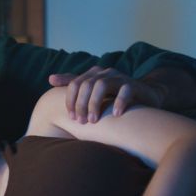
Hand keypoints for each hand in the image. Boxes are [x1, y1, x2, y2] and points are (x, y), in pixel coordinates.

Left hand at [48, 66, 165, 123]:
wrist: (146, 94)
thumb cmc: (114, 95)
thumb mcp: (92, 90)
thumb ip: (72, 83)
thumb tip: (50, 78)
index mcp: (93, 74)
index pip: (74, 83)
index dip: (70, 100)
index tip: (71, 117)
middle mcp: (105, 73)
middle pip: (86, 85)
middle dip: (81, 104)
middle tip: (81, 122)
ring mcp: (120, 77)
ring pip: (102, 85)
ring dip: (95, 104)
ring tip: (94, 120)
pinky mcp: (134, 85)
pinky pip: (125, 90)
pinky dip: (119, 102)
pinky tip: (115, 115)